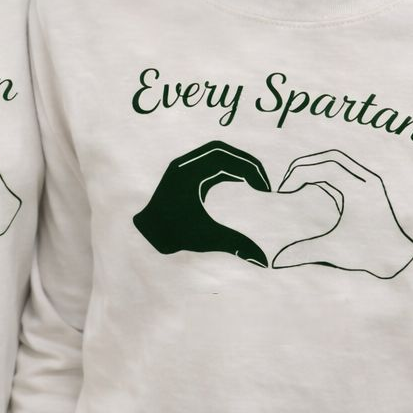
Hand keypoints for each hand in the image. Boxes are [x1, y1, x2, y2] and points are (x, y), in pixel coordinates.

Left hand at [133, 139, 271, 262]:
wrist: (148, 234)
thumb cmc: (174, 235)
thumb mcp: (206, 238)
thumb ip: (236, 245)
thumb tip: (263, 261)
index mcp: (188, 174)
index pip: (224, 159)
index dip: (249, 169)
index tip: (264, 189)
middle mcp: (184, 164)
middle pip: (221, 150)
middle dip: (246, 163)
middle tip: (264, 183)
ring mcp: (183, 166)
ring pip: (215, 153)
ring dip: (237, 163)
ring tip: (256, 181)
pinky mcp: (184, 172)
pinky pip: (209, 162)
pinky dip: (227, 168)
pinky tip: (240, 181)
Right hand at [272, 148, 412, 277]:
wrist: (398, 258)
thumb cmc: (369, 254)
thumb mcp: (333, 251)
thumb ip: (303, 252)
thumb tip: (276, 261)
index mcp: (359, 190)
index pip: (323, 168)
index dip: (298, 174)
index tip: (284, 191)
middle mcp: (367, 180)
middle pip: (330, 157)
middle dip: (305, 165)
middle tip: (288, 182)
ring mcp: (370, 181)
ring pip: (338, 160)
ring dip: (316, 167)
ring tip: (298, 183)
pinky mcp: (370, 187)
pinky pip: (345, 170)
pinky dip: (327, 174)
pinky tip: (315, 190)